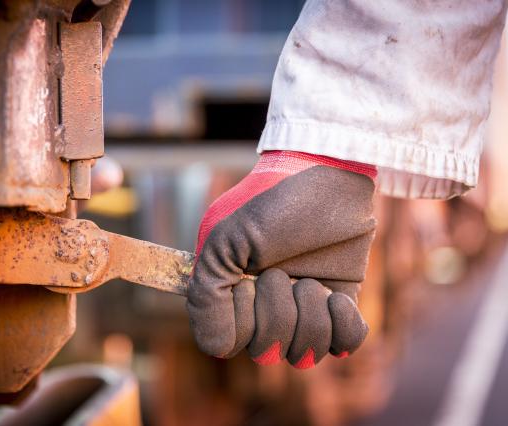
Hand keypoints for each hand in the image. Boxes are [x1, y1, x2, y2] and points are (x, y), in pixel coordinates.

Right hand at [187, 151, 375, 367]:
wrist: (325, 173)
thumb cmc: (271, 201)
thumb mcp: (227, 239)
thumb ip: (206, 293)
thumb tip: (215, 349)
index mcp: (229, 294)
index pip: (227, 343)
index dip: (242, 317)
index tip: (251, 278)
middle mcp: (263, 308)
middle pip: (268, 352)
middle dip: (278, 308)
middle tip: (282, 269)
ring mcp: (302, 310)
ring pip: (305, 354)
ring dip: (310, 312)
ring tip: (311, 277)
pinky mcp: (337, 307)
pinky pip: (344, 346)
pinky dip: (343, 325)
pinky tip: (336, 297)